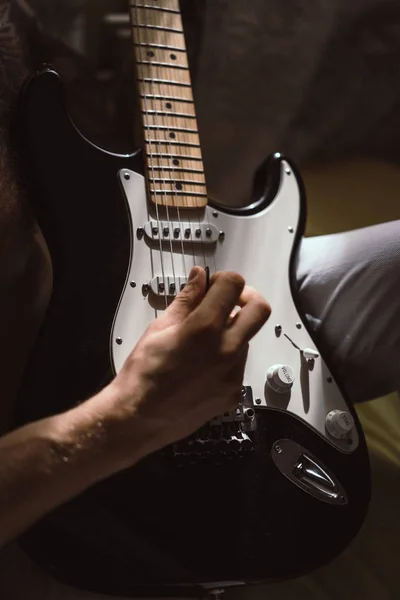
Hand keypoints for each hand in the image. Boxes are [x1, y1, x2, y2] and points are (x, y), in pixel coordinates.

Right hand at [106, 267, 270, 468]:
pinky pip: (239, 364)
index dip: (223, 280)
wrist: (139, 419)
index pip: (234, 284)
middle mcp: (227, 349)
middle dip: (246, 299)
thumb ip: (186, 300)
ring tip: (203, 343)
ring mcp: (234, 374)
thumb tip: (199, 277)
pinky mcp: (234, 392)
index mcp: (205, 327)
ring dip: (232, 331)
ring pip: (247, 338)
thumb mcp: (160, 328)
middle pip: (260, 309)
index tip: (212, 287)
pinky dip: (226, 358)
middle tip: (226, 304)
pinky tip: (202, 367)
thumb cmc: (143, 371)